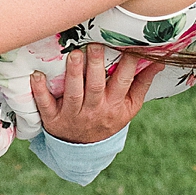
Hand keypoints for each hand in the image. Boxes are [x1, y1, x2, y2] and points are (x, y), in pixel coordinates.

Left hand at [30, 45, 156, 143]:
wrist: (83, 149)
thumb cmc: (108, 118)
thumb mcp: (129, 107)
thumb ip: (142, 84)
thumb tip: (158, 61)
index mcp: (115, 106)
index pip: (123, 83)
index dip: (127, 64)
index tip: (128, 45)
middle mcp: (95, 111)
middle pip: (96, 87)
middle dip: (95, 66)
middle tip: (95, 45)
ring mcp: (73, 116)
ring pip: (73, 94)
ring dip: (73, 74)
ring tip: (74, 54)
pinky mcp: (53, 119)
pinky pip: (45, 105)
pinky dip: (40, 91)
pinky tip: (37, 75)